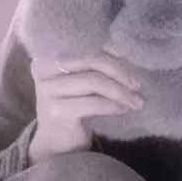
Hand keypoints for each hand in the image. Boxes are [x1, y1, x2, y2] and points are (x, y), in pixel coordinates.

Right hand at [28, 46, 142, 164]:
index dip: (111, 48)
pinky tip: (124, 109)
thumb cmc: (74, 101)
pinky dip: (113, 105)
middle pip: (92, 59)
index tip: (129, 59)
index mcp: (51, 52)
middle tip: (138, 85)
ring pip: (94, 82)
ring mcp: (47, 90)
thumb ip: (96, 60)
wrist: (57, 139)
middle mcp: (44, 68)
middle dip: (120, 71)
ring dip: (121, 92)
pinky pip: (93, 103)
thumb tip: (127, 51)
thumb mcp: (83, 75)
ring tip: (136, 100)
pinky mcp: (56, 111)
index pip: (86, 41)